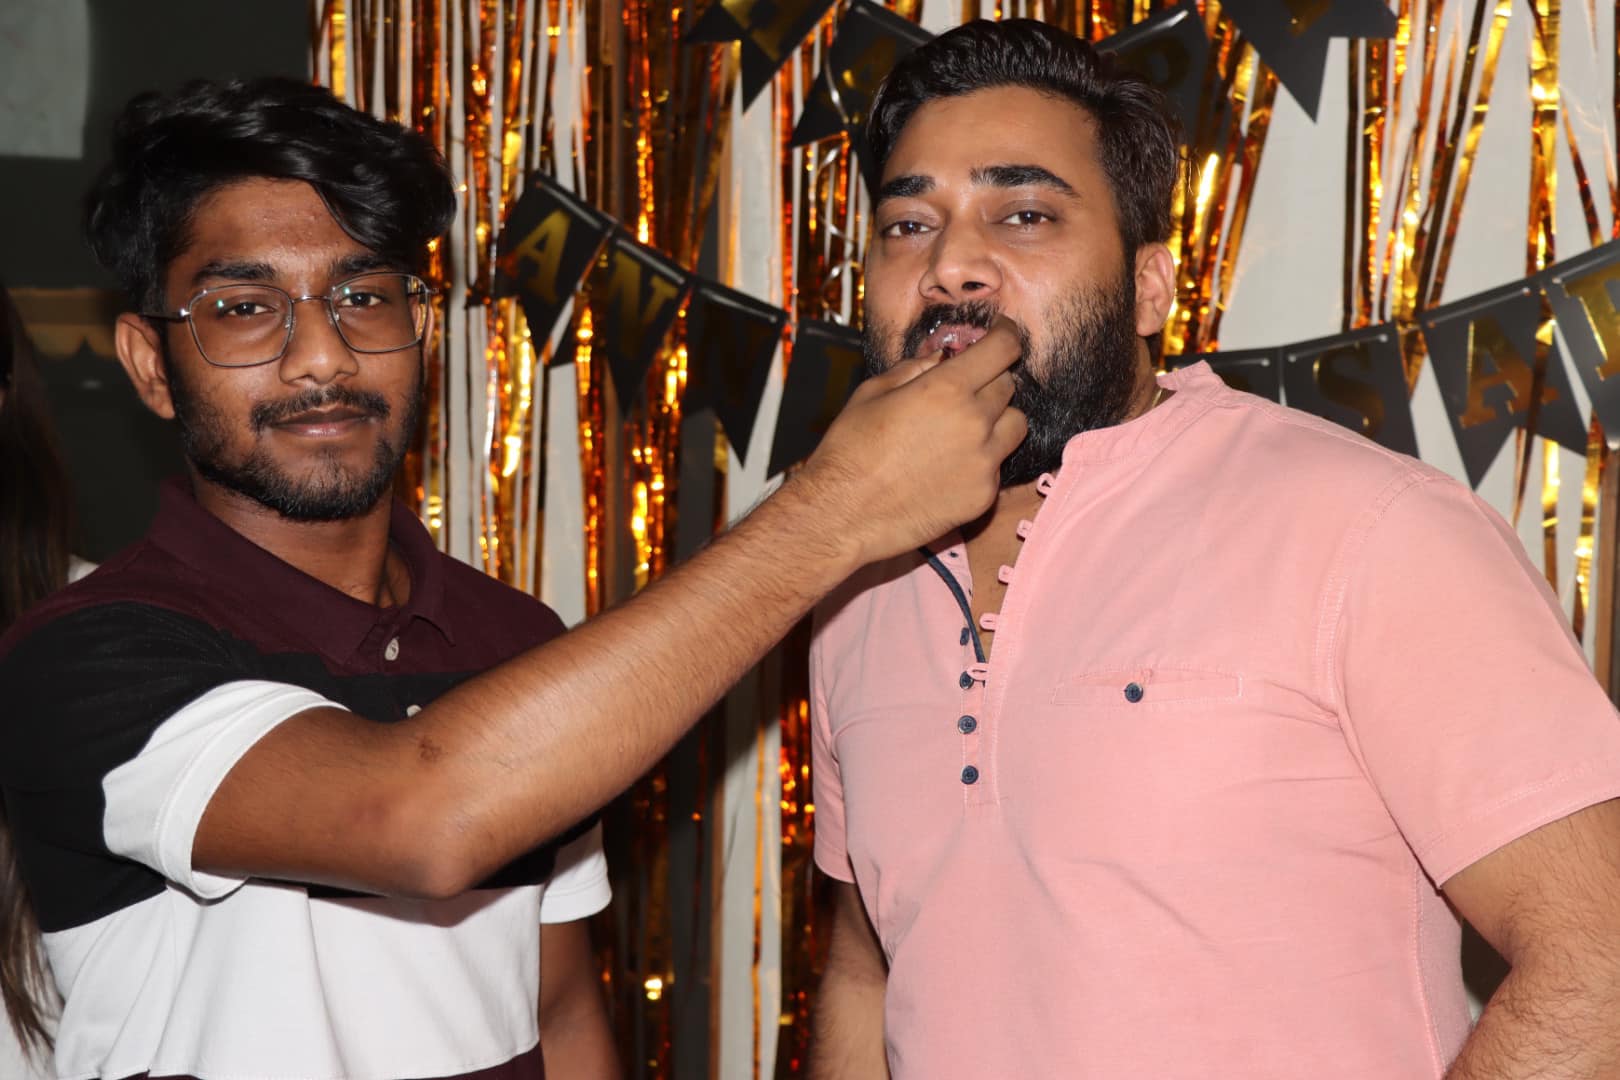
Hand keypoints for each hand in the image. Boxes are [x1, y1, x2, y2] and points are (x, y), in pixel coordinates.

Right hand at [795, 317, 1026, 565]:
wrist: (843, 514)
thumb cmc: (849, 450)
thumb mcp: (872, 392)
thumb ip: (916, 368)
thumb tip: (943, 358)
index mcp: (946, 389)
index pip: (1002, 349)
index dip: (1007, 334)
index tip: (1004, 333)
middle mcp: (974, 422)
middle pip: (1008, 385)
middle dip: (989, 380)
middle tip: (961, 391)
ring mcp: (984, 462)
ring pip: (1015, 425)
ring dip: (997, 419)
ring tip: (962, 429)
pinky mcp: (984, 495)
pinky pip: (998, 464)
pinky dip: (982, 459)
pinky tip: (948, 466)